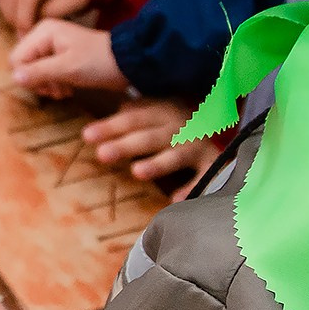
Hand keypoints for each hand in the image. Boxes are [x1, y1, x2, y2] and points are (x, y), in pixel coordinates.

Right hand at [9, 17, 125, 98]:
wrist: (128, 63)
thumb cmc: (98, 62)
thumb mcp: (68, 67)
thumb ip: (39, 72)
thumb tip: (13, 78)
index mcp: (43, 32)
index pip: (16, 59)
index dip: (27, 76)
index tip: (47, 85)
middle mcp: (43, 36)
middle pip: (23, 66)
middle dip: (38, 82)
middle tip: (57, 89)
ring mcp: (51, 48)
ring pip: (33, 73)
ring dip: (47, 86)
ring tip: (64, 90)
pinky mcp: (60, 58)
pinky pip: (45, 74)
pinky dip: (54, 84)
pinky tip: (67, 88)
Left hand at [86, 96, 221, 181]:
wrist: (221, 120)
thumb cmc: (174, 119)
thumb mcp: (155, 109)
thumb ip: (130, 113)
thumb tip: (101, 119)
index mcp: (162, 112)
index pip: (132, 119)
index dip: (110, 127)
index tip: (87, 136)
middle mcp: (179, 127)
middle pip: (149, 137)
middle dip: (126, 146)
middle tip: (102, 154)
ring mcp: (196, 146)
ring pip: (176, 155)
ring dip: (158, 164)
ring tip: (137, 172)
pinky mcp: (212, 162)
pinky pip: (204, 176)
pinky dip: (193, 187)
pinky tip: (176, 200)